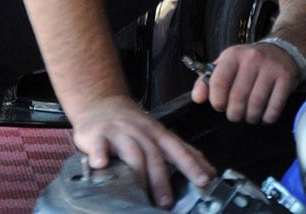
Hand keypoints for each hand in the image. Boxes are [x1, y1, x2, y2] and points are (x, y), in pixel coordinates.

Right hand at [73, 95, 215, 208]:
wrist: (102, 103)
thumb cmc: (134, 124)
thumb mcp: (159, 134)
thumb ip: (179, 152)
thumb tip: (208, 172)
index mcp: (160, 134)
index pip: (180, 150)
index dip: (193, 165)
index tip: (204, 181)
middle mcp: (142, 133)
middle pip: (156, 156)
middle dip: (163, 180)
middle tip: (166, 202)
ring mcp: (120, 133)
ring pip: (133, 153)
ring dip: (138, 174)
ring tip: (140, 194)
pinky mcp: (97, 135)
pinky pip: (99, 145)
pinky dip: (100, 155)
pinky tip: (101, 165)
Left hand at [191, 41, 299, 123]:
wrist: (284, 51)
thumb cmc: (250, 62)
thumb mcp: (227, 64)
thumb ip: (207, 80)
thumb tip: (197, 98)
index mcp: (233, 55)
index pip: (218, 82)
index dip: (217, 101)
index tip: (219, 106)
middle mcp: (252, 59)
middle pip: (237, 98)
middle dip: (234, 113)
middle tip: (235, 115)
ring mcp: (271, 68)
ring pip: (255, 105)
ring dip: (250, 117)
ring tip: (249, 116)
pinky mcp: (286, 79)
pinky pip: (274, 107)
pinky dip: (267, 117)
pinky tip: (264, 116)